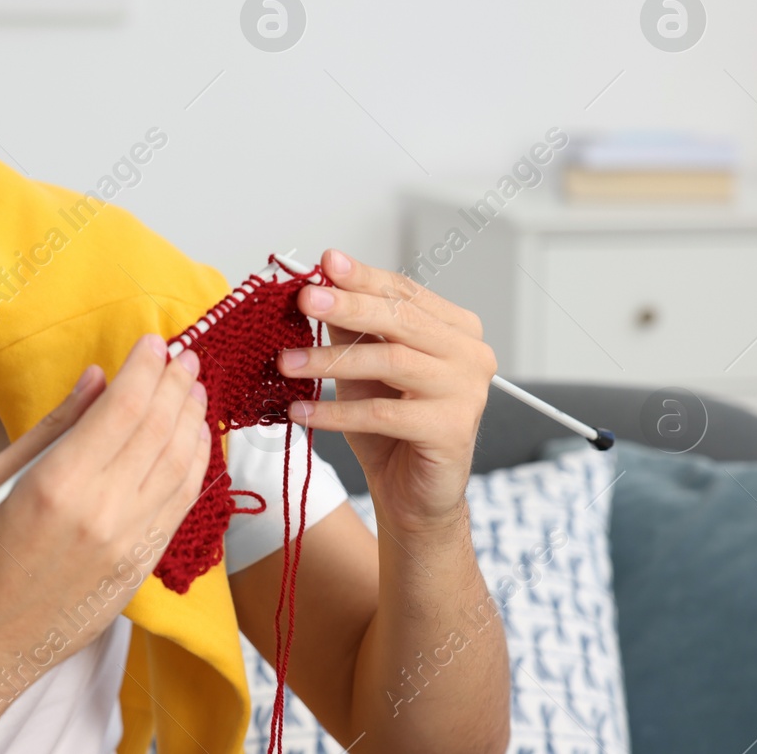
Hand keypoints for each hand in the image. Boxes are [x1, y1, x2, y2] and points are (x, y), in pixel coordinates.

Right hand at [0, 334, 211, 672]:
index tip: (153, 342)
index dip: (145, 368)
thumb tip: (98, 379)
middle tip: (182, 356)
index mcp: (58, 483)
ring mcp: (129, 542)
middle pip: (159, 429)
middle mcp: (102, 511)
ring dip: (193, 418)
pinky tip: (195, 436)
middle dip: (176, 384)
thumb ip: (57, 424)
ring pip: (182, 464)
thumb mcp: (2, 474)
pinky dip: (196, 462)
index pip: (123, 407)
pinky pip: (183, 502)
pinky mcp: (143, 564)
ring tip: (193, 388)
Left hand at [276, 249, 495, 533]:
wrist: (413, 493)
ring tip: (286, 362)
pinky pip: (383, 414)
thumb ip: (349, 329)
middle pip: (401, 320)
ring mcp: (467, 392)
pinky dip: (336, 412)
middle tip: (305, 299)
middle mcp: (470, 354)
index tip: (325, 263)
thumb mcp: (363, 368)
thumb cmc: (390, 427)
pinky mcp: (451, 430)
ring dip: (331, 361)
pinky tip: (301, 410)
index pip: (404, 292)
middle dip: (347, 306)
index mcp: (455, 329)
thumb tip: (316, 287)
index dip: (362, 277)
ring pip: (392, 362)